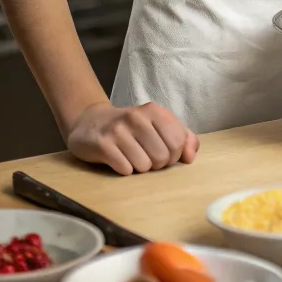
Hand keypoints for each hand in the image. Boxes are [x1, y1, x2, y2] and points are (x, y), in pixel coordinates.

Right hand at [65, 101, 198, 174]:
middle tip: (145, 156)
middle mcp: (137, 117)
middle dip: (156, 164)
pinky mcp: (103, 144)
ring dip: (139, 168)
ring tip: (130, 157)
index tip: (163, 152)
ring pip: (144, 166)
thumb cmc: (131, 128)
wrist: (90, 123)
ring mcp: (118, 130)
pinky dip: (124, 170)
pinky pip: (125, 169)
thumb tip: (191, 156)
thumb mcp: (158, 126)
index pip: (178, 142)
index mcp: (154, 111)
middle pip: (162, 157)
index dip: (174, 155)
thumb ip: (181, 138)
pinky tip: (118, 159)